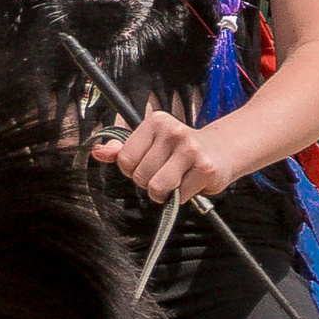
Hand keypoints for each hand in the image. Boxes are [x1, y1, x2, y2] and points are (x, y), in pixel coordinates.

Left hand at [91, 107, 237, 203]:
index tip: (148, 164)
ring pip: (157, 187)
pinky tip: (192, 181)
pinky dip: (183, 196)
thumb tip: (97, 153)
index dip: (133, 170)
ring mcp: (190, 149)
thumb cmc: (180, 149)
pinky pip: (179, 195)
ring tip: (175, 181)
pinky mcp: (205, 168)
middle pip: (140, 176)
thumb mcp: (150, 143)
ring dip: (163, 193)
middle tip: (166, 173)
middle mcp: (173, 131)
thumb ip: (121, 149)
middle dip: (149, 182)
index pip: (125, 159)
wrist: (221, 150)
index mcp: (155, 122)